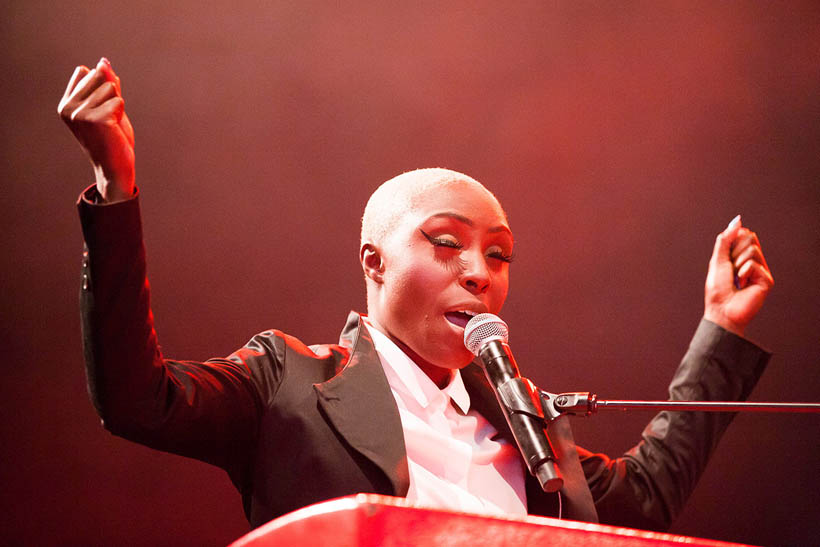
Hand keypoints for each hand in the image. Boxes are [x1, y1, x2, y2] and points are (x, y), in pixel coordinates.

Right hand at [58, 57, 134, 202]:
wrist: (115, 167)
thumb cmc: (112, 137)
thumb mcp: (107, 105)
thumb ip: (106, 83)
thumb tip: (103, 61)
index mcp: (66, 103)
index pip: (86, 71)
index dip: (102, 86)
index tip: (99, 109)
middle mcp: (68, 107)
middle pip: (99, 76)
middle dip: (111, 94)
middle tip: (108, 118)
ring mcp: (80, 113)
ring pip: (111, 88)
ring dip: (118, 105)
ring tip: (111, 125)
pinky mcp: (95, 119)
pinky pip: (119, 101)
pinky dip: (122, 113)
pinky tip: (114, 129)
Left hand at [703, 215, 773, 336]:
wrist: (721, 309)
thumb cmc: (717, 288)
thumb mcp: (718, 259)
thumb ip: (725, 239)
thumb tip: (737, 220)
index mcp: (741, 257)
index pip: (743, 234)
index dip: (733, 240)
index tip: (726, 255)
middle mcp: (753, 262)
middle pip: (749, 238)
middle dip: (734, 251)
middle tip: (731, 269)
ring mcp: (761, 271)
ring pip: (752, 249)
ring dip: (737, 263)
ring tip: (736, 278)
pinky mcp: (767, 280)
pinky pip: (754, 264)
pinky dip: (743, 272)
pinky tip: (742, 284)